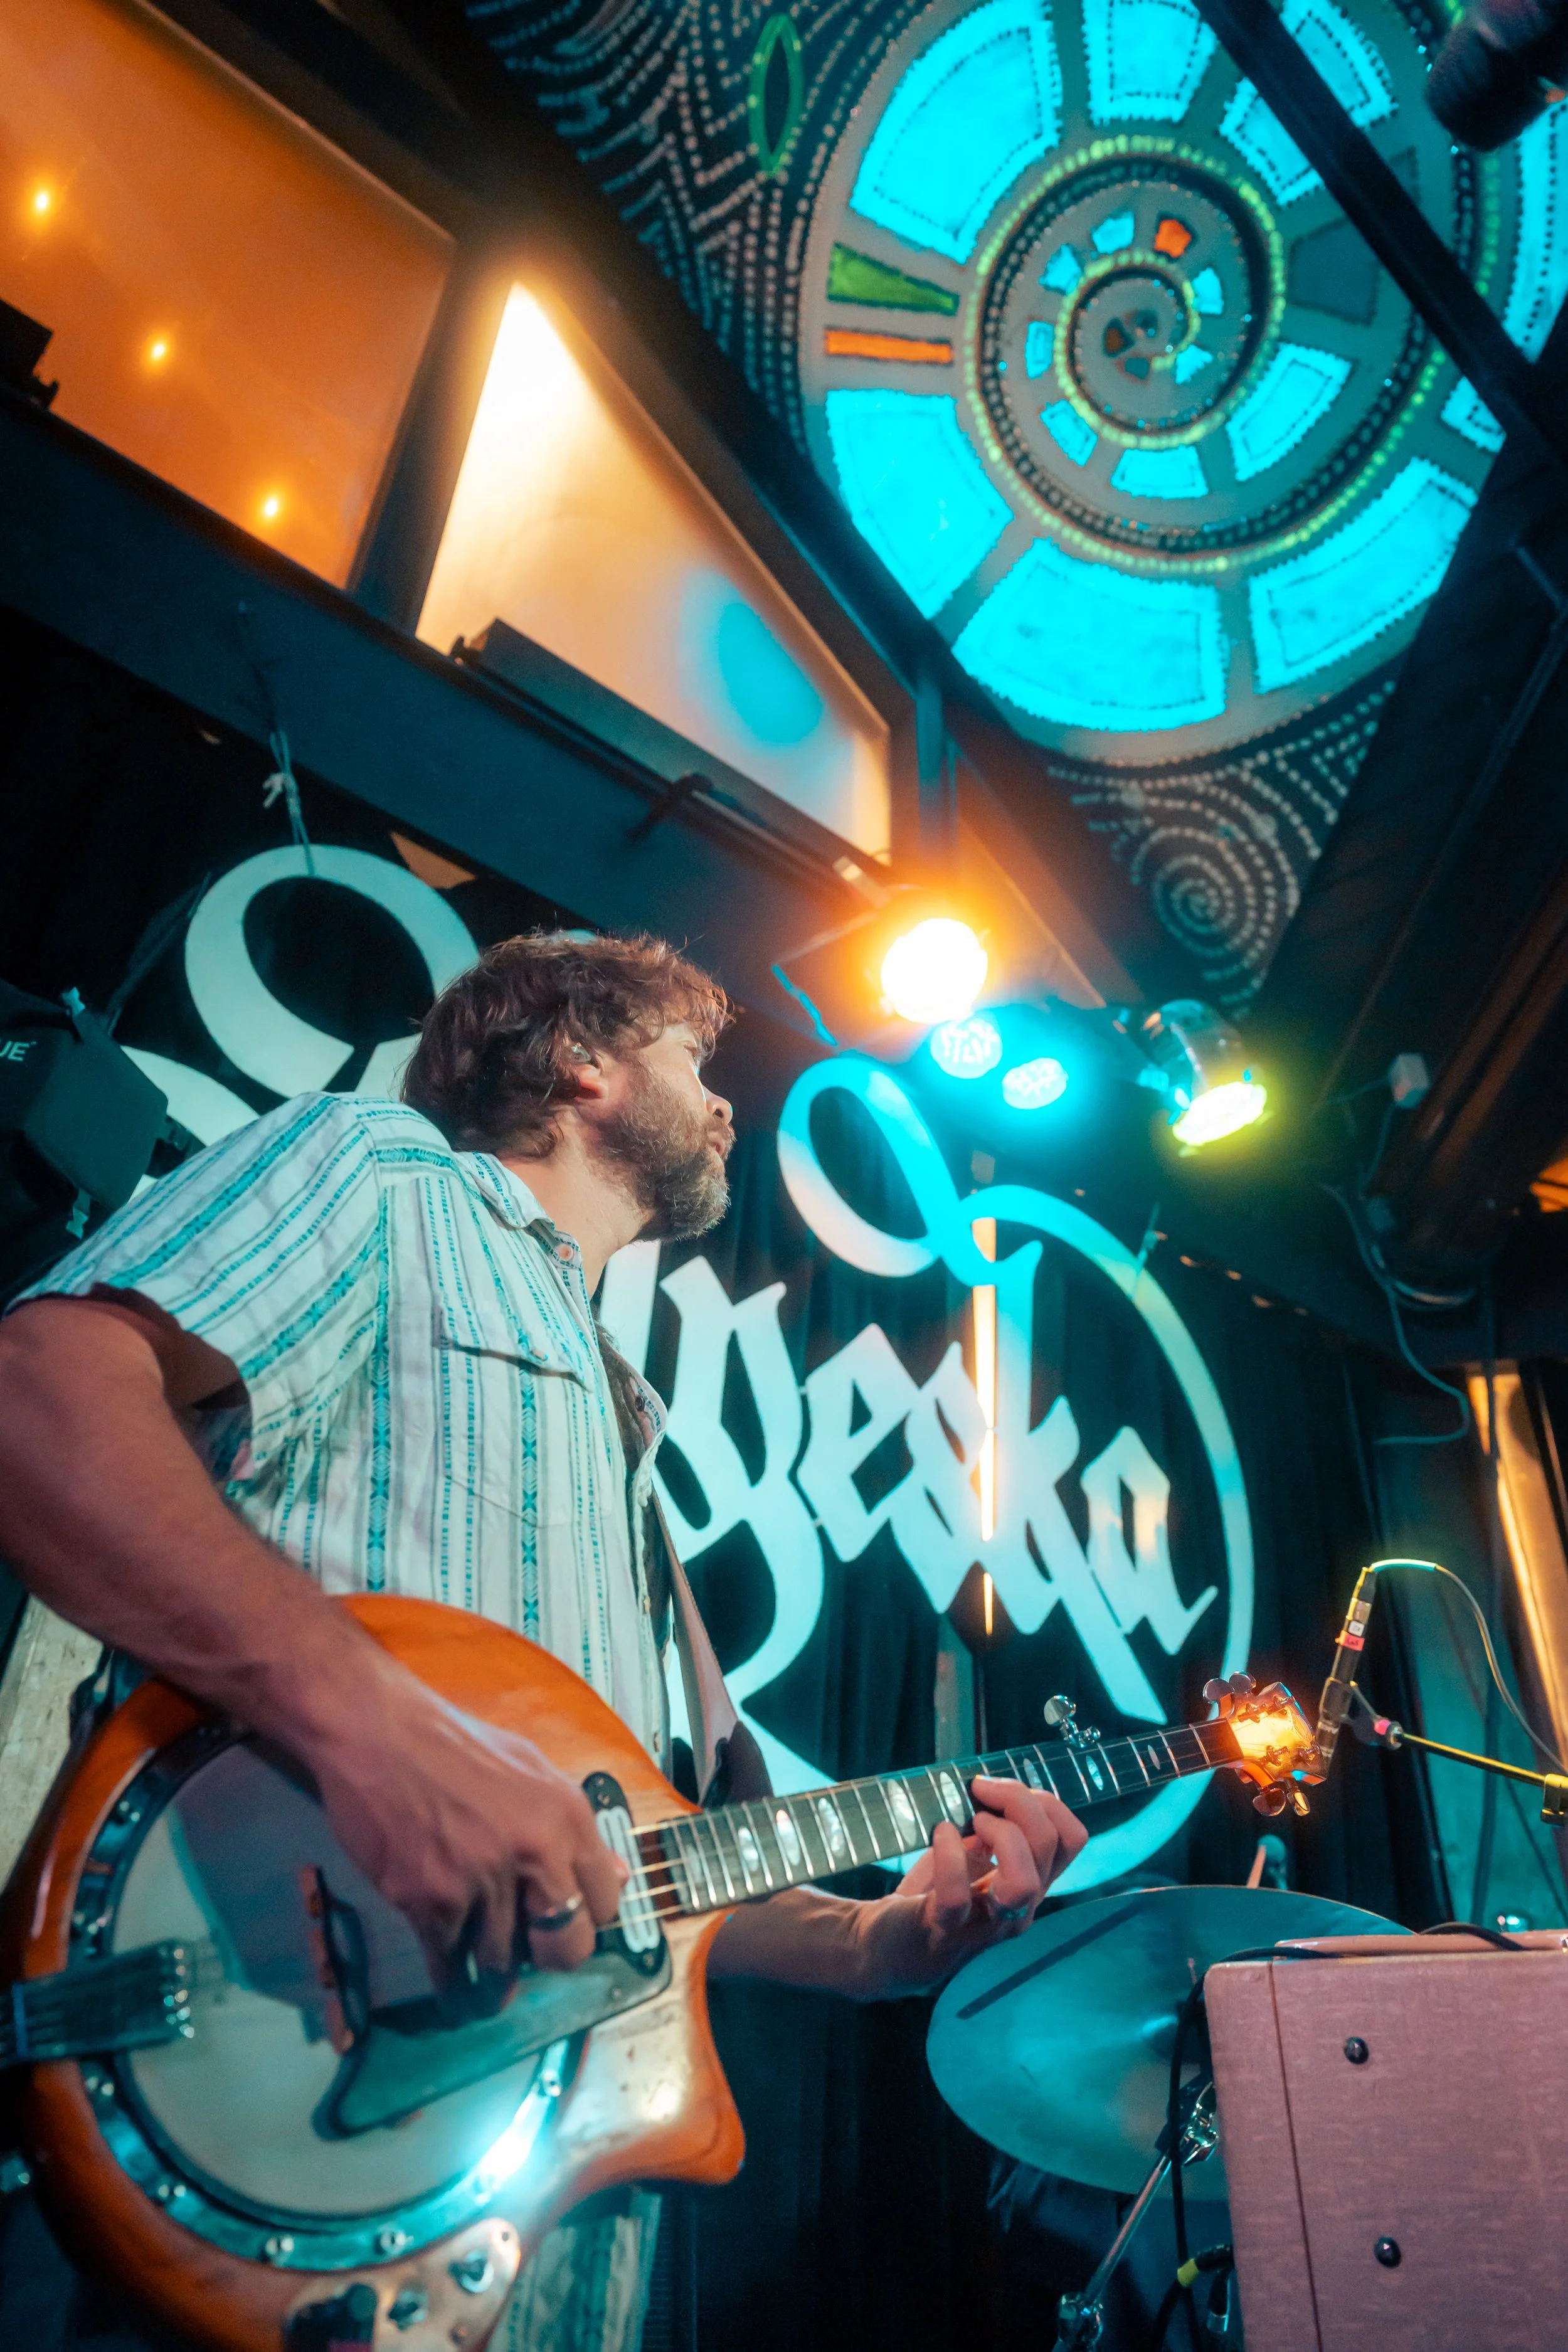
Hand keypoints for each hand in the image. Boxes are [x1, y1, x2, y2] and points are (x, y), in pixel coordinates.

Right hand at [308, 1676, 627, 1989]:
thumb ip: (575, 1828)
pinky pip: (449, 1963)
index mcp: (567, 1816)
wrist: (376, 1733)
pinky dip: (449, 1977)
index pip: (604, 1902)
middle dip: (547, 1958)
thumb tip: (619, 1876)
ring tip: (481, 1964)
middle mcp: (534, 1852)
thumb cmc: (454, 1745)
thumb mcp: (532, 1769)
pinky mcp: (430, 1901)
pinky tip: (448, 1978)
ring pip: (503, 1961)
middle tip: (528, 1954)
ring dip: (491, 1967)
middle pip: (566, 1948)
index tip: (564, 1920)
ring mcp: (481, 1880)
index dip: (585, 1918)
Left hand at [847, 1777, 1086, 1998]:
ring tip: (972, 1822)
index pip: (1071, 1838)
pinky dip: (949, 1856)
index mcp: (1030, 1882)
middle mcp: (1019, 1906)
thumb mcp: (972, 1854)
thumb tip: (991, 1786)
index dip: (1046, 1801)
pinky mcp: (943, 1928)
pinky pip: (957, 1896)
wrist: (887, 1945)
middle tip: (980, 1790)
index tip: (1003, 1790)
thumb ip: (992, 1828)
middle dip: (1019, 1801)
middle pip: (1049, 1845)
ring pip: (1024, 1882)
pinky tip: (940, 1833)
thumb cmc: (934, 1893)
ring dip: (1002, 1834)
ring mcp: (985, 1923)